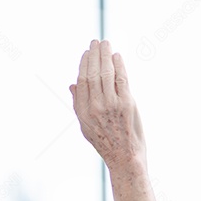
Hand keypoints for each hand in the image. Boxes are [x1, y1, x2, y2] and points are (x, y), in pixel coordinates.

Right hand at [70, 40, 145, 172]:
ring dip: (106, 56)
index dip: (84, 64)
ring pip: (106, 73)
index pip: (82, 80)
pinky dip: (119, 66)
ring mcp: (111, 104)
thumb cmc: (106, 142)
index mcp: (83, 111)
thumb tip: (73, 84)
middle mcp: (95, 106)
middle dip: (94, 55)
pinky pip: (122, 79)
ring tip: (106, 44)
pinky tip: (117, 56)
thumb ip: (78, 104)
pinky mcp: (127, 104)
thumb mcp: (85, 126)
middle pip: (93, 74)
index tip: (86, 53)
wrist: (125, 158)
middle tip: (96, 42)